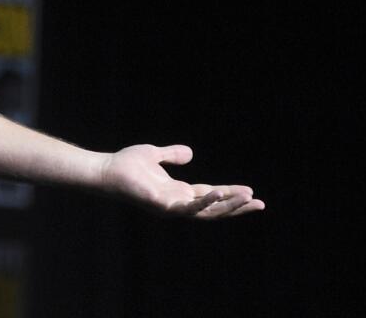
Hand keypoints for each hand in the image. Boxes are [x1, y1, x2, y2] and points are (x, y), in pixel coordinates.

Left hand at [99, 144, 264, 218]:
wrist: (106, 169)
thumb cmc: (126, 165)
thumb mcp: (155, 155)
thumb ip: (172, 155)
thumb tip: (190, 153)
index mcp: (178, 192)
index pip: (210, 196)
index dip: (230, 195)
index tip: (251, 192)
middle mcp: (177, 202)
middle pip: (214, 209)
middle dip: (237, 207)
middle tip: (260, 203)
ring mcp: (170, 206)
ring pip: (206, 212)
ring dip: (228, 206)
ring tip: (248, 199)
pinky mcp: (162, 205)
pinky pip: (188, 207)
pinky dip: (205, 201)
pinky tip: (220, 191)